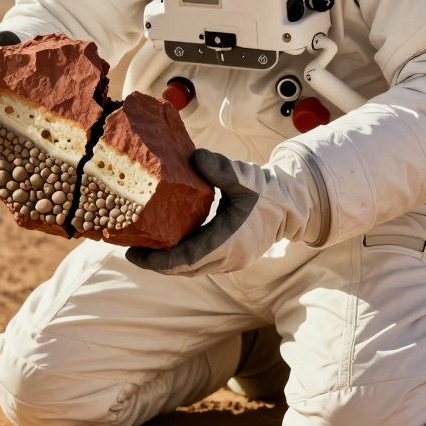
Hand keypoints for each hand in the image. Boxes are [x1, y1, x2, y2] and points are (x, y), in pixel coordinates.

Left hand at [126, 149, 294, 275]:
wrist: (293, 205)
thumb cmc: (267, 190)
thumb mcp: (243, 176)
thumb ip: (218, 168)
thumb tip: (193, 157)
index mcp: (229, 241)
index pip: (186, 259)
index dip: (158, 261)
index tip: (135, 254)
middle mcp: (229, 258)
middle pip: (184, 268)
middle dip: (157, 263)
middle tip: (132, 250)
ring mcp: (232, 261)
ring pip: (192, 269)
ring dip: (168, 263)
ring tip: (144, 249)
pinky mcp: (233, 258)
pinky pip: (201, 264)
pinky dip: (182, 258)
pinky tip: (167, 245)